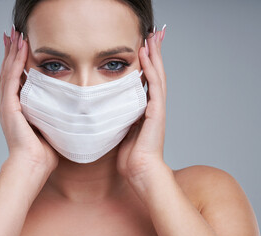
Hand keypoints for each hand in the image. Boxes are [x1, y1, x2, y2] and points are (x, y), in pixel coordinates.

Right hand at [0, 25, 58, 171]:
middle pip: (8, 72)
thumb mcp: (49, 126)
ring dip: (12, 53)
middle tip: (12, 35)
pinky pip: (12, 79)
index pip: (15, 80)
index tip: (20, 48)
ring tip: (14, 35)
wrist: (34, 165)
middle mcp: (9, 104)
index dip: (16, 63)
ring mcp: (7, 105)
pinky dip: (15, 63)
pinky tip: (20, 49)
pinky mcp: (9, 106)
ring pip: (8, 72)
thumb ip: (51, 113)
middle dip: (11, 52)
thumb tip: (66, 106)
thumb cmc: (43, 151)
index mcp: (17, 109)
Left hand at [117, 26, 167, 179]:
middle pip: (155, 73)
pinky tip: (147, 55)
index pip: (147, 80)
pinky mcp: (157, 111)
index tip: (143, 47)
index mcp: (145, 109)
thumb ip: (120, 117)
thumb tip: (108, 108)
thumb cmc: (131, 156)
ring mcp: (157, 108)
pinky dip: (150, 69)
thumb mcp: (122, 130)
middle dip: (155, 53)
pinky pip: (153, 86)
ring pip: (157, 75)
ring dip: (155, 55)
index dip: (147, 63)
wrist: (140, 170)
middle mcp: (154, 105)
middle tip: (154, 34)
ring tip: (153, 37)